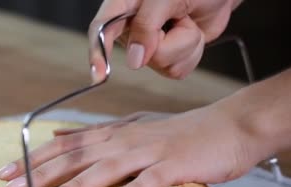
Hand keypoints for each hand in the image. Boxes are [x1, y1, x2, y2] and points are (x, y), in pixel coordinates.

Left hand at [0, 107, 267, 186]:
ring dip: (77, 185)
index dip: (33, 158)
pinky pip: (152, 180)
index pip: (65, 145)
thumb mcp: (131, 127)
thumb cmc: (180, 133)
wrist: (230, 126)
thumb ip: (95, 134)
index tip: (5, 173)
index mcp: (113, 134)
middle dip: (41, 173)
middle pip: (76, 156)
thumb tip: (58, 134)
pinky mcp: (176, 166)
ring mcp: (150, 152)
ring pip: (107, 168)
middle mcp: (125, 140)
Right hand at [89, 0, 239, 81]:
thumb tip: (134, 61)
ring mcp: (148, 45)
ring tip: (185, 21)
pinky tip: (190, 33)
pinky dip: (192, 53)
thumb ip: (147, 24)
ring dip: (185, 43)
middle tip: (179, 16)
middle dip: (167, 41)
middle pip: (140, 55)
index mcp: (123, 4)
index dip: (98, 53)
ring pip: (162, 64)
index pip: (102, 30)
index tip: (99, 76)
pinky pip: (176, 70)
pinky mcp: (167, 58)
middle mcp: (132, 27)